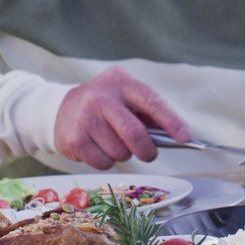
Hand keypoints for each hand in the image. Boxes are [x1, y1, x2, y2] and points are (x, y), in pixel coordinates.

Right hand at [54, 67, 189, 168]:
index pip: (151, 101)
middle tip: (149, 154)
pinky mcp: (74, 139)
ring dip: (124, 155)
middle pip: (133, 132)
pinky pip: (103, 162)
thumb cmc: (106, 106)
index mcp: (121, 82)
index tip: (185, 137)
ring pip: (119, 151)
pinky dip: (107, 162)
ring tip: (114, 143)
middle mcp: (101, 97)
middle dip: (147, 149)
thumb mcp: (125, 98)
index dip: (170, 121)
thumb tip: (177, 136)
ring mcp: (85, 118)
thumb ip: (148, 113)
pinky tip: (99, 148)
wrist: (59, 108)